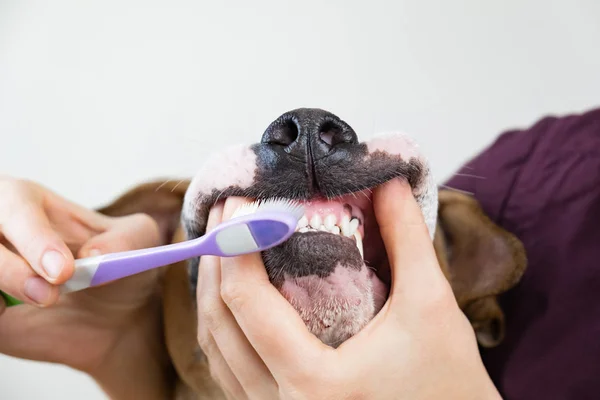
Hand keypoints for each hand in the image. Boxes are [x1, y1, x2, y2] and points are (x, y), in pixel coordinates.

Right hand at [0, 177, 170, 397]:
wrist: (112, 316)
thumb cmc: (117, 265)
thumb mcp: (140, 241)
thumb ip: (128, 238)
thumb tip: (94, 255)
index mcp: (25, 202)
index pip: (16, 210)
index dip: (36, 241)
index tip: (63, 271)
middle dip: (11, 269)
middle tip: (50, 294)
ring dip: (5, 287)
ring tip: (46, 301)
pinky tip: (17, 313)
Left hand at [196, 179, 500, 399]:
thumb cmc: (450, 383)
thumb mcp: (431, 305)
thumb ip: (406, 236)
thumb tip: (386, 180)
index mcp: (313, 383)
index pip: (246, 300)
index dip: (235, 242)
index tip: (238, 202)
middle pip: (218, 321)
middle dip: (215, 259)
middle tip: (225, 213)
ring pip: (215, 348)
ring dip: (213, 292)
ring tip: (226, 244)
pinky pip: (228, 368)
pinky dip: (225, 325)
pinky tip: (237, 292)